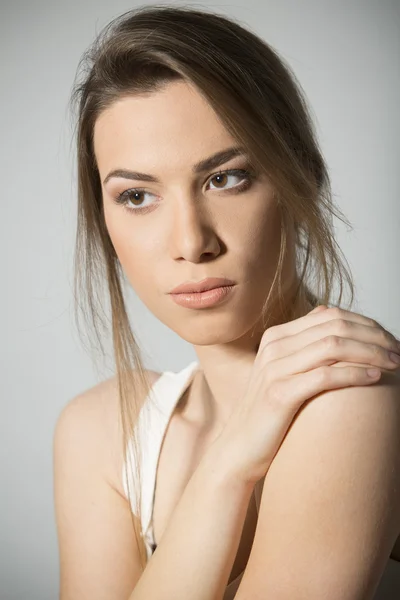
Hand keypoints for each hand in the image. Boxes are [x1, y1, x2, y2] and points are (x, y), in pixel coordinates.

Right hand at [216, 305, 399, 485]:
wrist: (239, 448)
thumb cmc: (269, 413)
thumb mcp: (282, 371)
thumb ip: (302, 346)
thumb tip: (328, 320)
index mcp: (276, 336)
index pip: (329, 315)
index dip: (365, 324)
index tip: (388, 340)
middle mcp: (274, 346)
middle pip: (335, 326)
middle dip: (374, 336)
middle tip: (399, 351)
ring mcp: (274, 369)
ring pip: (333, 346)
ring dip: (371, 353)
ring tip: (395, 364)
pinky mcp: (279, 394)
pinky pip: (326, 376)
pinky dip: (355, 374)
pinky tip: (375, 379)